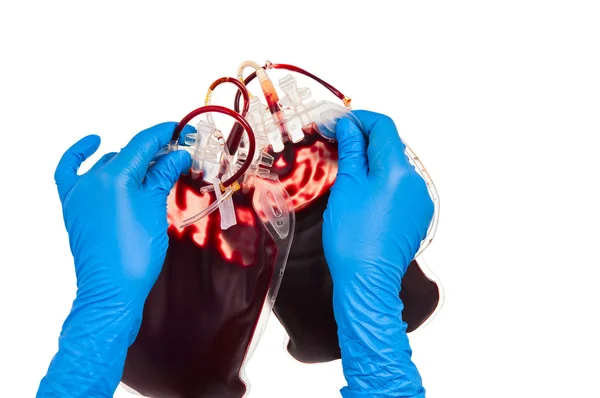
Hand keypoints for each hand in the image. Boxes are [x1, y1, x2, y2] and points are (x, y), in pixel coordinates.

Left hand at [37, 123, 192, 396]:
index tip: (182, 131)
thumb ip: (164, 176)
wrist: (111, 290)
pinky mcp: (73, 205)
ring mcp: (80, 191)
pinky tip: (94, 144)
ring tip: (154, 166)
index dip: (166, 133)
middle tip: (179, 152)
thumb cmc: (136, 255)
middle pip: (129, 152)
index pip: (143, 142)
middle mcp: (93, 179)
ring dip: (132, 159)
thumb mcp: (156, 210)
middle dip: (155, 149)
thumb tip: (178, 155)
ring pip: (108, 161)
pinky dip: (81, 154)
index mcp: (115, 177)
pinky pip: (70, 169)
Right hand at [323, 111, 433, 397]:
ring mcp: (419, 200)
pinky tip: (362, 193)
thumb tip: (348, 126)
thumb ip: (351, 151)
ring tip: (345, 169)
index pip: (384, 126)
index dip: (359, 119)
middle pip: (390, 145)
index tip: (336, 123)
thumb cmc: (353, 238)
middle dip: (363, 140)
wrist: (368, 281)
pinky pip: (399, 187)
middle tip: (335, 143)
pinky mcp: (416, 216)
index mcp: (398, 170)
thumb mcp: (346, 188)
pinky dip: (381, 181)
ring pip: (394, 167)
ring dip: (371, 161)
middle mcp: (416, 181)